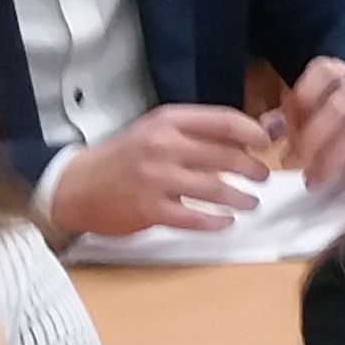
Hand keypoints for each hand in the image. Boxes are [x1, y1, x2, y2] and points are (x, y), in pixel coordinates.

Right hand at [47, 106, 271, 238]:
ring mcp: (157, 179)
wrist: (77, 186)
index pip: (222, 121)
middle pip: (224, 155)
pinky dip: (214, 222)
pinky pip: (192, 218)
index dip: (252, 132)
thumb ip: (195, 132)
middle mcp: (164, 146)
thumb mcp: (157, 130)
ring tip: (252, 202)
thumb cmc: (124, 156)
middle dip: (251, 168)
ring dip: (239, 197)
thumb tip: (244, 138)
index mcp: (169, 121)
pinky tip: (226, 223)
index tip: (267, 142)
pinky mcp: (150, 210)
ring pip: (213, 188)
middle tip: (264, 176)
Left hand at [277, 59, 344, 191]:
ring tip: (317, 180)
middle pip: (337, 107)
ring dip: (335, 156)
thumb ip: (287, 117)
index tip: (286, 140)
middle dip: (314, 142)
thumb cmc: (334, 109)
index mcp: (331, 72)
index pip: (315, 82)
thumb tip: (266, 132)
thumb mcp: (308, 106)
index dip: (300, 110)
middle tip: (299, 170)